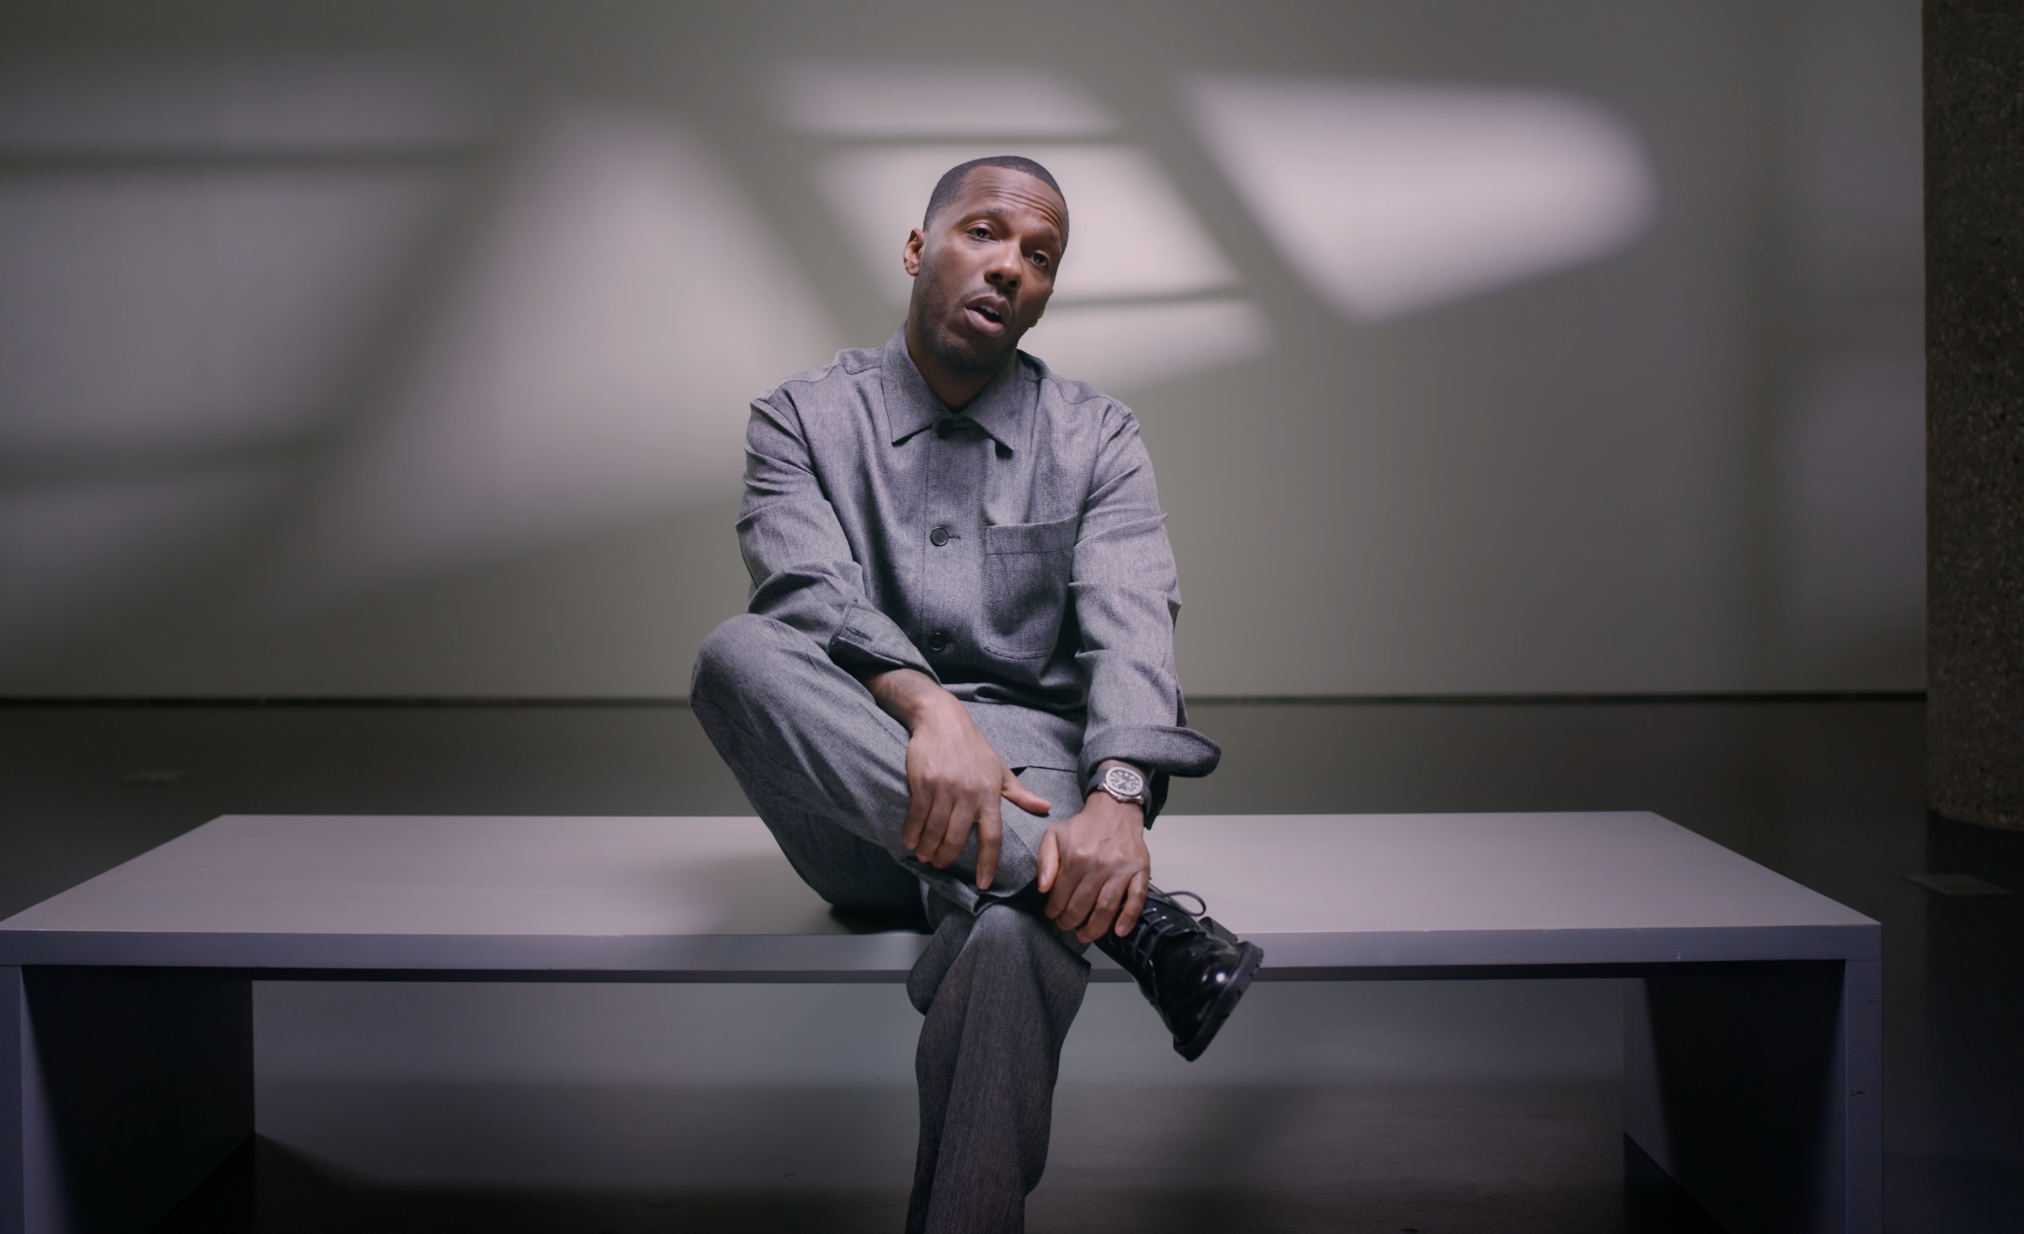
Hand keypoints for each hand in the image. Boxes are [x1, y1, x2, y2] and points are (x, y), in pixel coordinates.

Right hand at [859, 669, 1051, 888]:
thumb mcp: (999, 768)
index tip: (983, 883)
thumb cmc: (973, 747)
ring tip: (926, 858)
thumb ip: (1020, 793)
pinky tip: (911, 843)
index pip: (993, 836)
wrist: (942, 720)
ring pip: (936, 830)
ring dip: (929, 849)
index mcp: (990, 793)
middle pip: (958, 838)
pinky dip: (913, 833)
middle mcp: (969, 792)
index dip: (988, 862)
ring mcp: (945, 787)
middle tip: (941, 867)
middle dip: (948, 858)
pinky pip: (918, 815)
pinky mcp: (924, 781)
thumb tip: (1045, 808)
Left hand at [1036, 780, 1149, 943]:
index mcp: (1076, 857)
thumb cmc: (1083, 827)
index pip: (1061, 895)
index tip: (1052, 914)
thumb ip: (1044, 861)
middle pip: (1082, 906)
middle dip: (1070, 921)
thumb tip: (1043, 888)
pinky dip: (1128, 919)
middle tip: (1066, 925)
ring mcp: (1121, 870)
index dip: (1053, 910)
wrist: (1115, 811)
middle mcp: (1099, 866)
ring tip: (1085, 935)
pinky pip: (1137, 899)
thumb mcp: (1053, 835)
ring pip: (1107, 908)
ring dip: (1094, 928)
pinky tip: (1118, 931)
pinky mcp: (1140, 871)